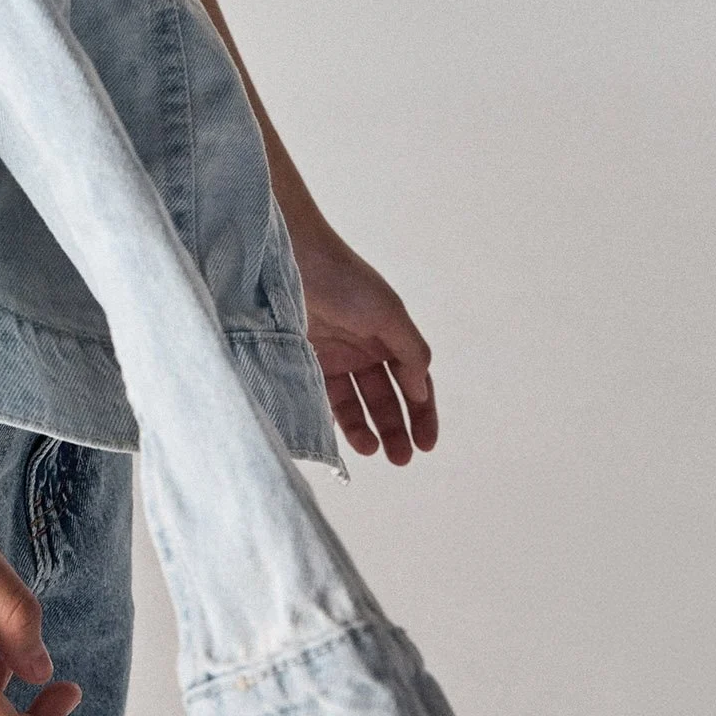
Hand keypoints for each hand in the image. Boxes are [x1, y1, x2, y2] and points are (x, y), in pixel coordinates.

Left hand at [290, 225, 438, 464]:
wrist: (289, 258)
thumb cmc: (343, 279)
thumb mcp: (388, 313)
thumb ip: (411, 352)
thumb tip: (421, 390)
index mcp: (389, 334)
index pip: (414, 381)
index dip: (422, 413)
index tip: (426, 444)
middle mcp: (362, 347)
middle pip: (385, 397)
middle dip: (395, 428)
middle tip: (401, 457)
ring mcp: (332, 355)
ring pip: (354, 403)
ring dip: (366, 428)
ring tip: (372, 449)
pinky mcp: (303, 361)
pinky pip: (322, 398)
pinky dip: (332, 418)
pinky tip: (341, 436)